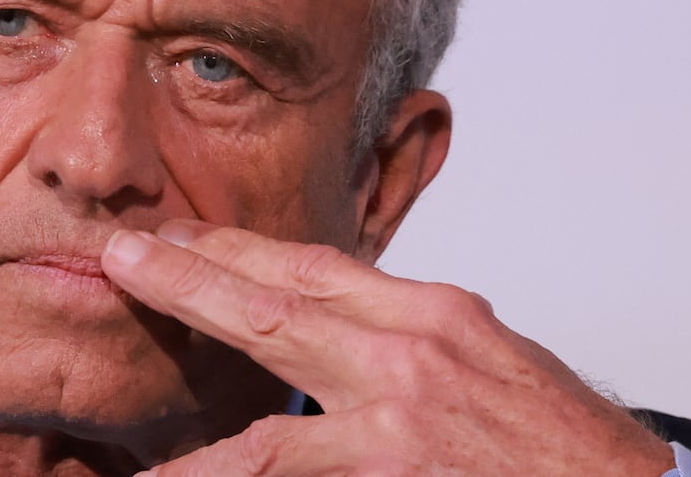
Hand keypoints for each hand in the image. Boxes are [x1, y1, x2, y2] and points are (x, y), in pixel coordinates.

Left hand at [100, 221, 674, 475]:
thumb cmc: (568, 444)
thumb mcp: (491, 358)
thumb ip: (409, 339)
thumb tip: (333, 327)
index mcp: (434, 314)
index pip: (314, 268)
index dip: (239, 251)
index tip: (183, 238)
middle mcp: (411, 352)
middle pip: (275, 306)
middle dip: (191, 281)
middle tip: (122, 258)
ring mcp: (400, 418)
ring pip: (267, 407)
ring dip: (191, 417)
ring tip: (131, 410)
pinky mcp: (397, 471)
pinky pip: (289, 474)